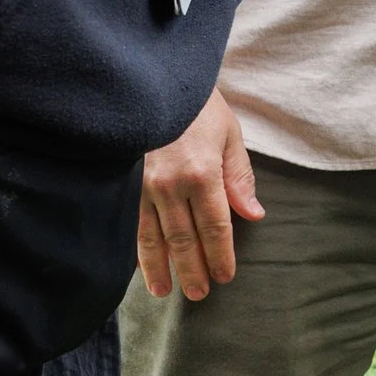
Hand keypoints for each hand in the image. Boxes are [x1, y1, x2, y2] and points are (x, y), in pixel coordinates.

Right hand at [137, 89, 262, 301]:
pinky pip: (130, 224)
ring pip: (152, 238)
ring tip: (166, 291)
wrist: (153, 81)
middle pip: (183, 239)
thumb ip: (239, 178)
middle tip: (199, 295)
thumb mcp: (229, 135)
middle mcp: (170, 184)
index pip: (215, 226)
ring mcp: (141, 185)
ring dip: (160, 268)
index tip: (225, 277)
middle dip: (192, 270)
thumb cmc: (197, 106)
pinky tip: (139, 266)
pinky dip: (136, 249)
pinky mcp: (122, 183)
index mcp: (202, 172)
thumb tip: (253, 215)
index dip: (220, 255)